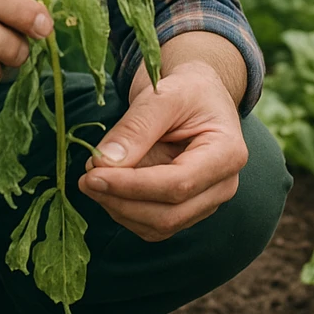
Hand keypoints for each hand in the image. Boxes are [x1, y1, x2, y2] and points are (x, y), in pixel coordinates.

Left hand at [77, 60, 247, 241]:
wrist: (198, 94)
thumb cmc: (187, 88)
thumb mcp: (163, 95)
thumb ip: (135, 127)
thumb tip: (102, 163)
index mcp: (228, 153)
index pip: (178, 184)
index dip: (133, 186)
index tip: (93, 175)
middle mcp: (223, 185)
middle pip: (169, 214)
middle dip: (121, 201)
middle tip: (85, 179)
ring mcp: (206, 201)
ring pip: (159, 225)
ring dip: (119, 209)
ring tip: (93, 177)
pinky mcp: (188, 208)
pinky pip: (154, 224)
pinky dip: (125, 211)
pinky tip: (108, 187)